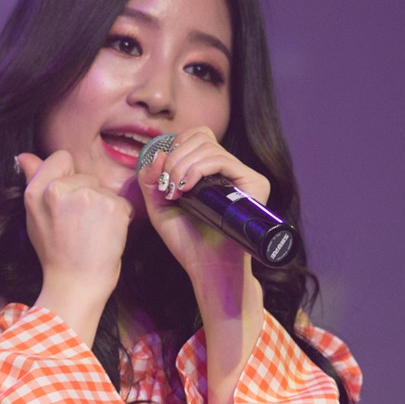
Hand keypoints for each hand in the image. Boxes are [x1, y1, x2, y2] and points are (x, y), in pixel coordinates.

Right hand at [18, 151, 133, 342]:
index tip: (69, 200)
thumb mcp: (36, 217)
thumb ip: (34, 182)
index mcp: (38, 191)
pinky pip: (122, 203)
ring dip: (104, 208)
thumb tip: (25, 156)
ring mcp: (88, 196)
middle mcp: (61, 189)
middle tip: (80, 226)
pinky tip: (107, 236)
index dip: (69, 176)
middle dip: (88, 195)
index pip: (62, 158)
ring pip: (105, 189)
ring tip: (93, 233)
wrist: (77, 285)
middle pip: (86, 175)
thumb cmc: (56, 255)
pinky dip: (120, 218)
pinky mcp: (113, 206)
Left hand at [136, 127, 270, 281]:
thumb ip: (150, 179)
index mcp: (210, 171)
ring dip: (183, 164)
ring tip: (176, 190)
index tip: (162, 178)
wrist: (207, 267)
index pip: (194, 137)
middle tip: (167, 185)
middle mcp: (229, 170)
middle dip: (175, 157)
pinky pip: (222, 160)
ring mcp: (243, 176)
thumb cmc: (187, 242)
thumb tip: (158, 153)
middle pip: (200, 136)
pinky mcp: (254, 184)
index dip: (174, 149)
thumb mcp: (159, 207)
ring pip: (208, 146)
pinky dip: (198, 169)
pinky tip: (187, 188)